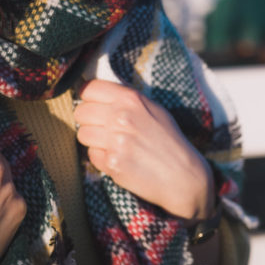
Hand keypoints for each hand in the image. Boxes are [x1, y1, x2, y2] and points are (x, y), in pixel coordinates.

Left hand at [74, 80, 214, 224]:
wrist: (183, 176)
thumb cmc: (169, 141)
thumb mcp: (154, 109)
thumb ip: (126, 99)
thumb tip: (97, 93)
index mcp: (131, 99)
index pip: (90, 89)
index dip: (88, 97)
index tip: (91, 104)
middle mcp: (121, 117)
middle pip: (81, 112)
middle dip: (89, 120)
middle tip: (102, 127)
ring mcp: (115, 141)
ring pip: (83, 134)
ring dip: (93, 140)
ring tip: (111, 144)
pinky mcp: (111, 163)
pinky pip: (91, 155)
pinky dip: (101, 158)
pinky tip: (119, 158)